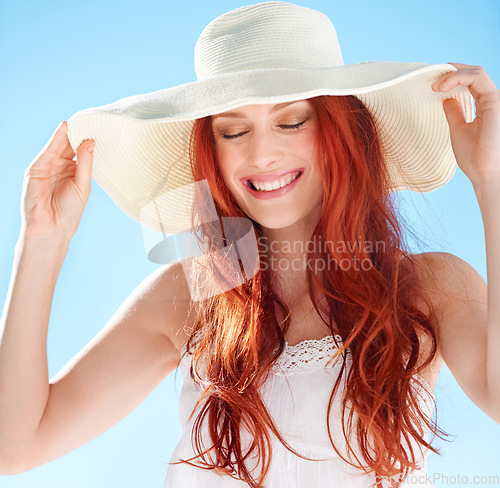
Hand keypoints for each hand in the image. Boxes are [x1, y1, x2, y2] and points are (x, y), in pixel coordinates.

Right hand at [20, 121, 94, 239]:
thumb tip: (90, 141)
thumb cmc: (69, 212)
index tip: (100, 128)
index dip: (88, 141)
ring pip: (58, 146)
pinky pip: (47, 151)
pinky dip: (55, 140)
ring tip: (79, 121)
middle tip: (90, 119)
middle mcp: (61, 167)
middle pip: (69, 146)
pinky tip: (64, 129)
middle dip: (78, 133)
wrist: (51, 228)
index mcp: (74, 172)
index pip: (80, 152)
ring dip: (68, 133)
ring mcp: (48, 167)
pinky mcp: (36, 169)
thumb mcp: (83, 185)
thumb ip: (85, 163)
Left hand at [431, 63, 499, 187]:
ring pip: (476, 72)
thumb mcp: (458, 130)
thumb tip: (446, 99)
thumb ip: (454, 112)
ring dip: (452, 73)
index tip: (432, 83)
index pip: (470, 81)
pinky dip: (457, 77)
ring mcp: (495, 99)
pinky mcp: (494, 101)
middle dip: (451, 71)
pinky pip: (477, 78)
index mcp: (484, 105)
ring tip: (434, 84)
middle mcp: (491, 99)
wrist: (484, 172)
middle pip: (474, 72)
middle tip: (431, 77)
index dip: (452, 77)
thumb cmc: (474, 157)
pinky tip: (441, 87)